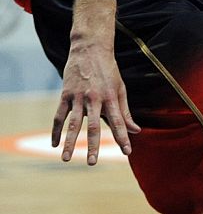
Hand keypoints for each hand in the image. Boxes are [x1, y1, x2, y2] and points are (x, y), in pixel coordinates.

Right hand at [53, 29, 139, 165]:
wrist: (90, 50)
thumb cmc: (109, 71)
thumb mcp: (121, 89)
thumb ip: (125, 111)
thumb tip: (136, 130)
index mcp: (111, 98)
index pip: (119, 122)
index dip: (123, 137)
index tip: (127, 152)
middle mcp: (95, 99)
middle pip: (93, 127)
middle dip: (93, 146)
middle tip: (92, 163)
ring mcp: (78, 97)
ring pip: (73, 124)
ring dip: (70, 142)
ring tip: (67, 159)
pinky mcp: (65, 94)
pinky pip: (59, 116)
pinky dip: (56, 130)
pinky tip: (54, 143)